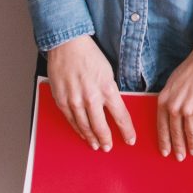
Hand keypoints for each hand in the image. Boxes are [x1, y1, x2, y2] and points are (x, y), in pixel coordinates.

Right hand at [46, 36, 135, 150]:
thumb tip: (114, 109)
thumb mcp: (108, 73)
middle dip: (107, 140)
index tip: (130, 140)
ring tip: (96, 145)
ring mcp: (75, 100)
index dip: (127, 131)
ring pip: (85, 127)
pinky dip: (78, 129)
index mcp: (107, 88)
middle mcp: (91, 97)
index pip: (121, 117)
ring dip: (91, 138)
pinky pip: (71, 120)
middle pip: (101, 127)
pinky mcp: (62, 100)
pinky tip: (82, 134)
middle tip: (109, 147)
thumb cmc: (89, 56)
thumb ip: (110, 92)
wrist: (67, 44)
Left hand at [155, 52, 192, 159]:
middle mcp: (175, 106)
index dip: (164, 141)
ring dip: (192, 144)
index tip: (165, 151)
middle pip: (175, 133)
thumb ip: (172, 99)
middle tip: (180, 157)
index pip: (162, 126)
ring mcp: (190, 109)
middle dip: (178, 147)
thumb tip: (175, 116)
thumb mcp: (174, 82)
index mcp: (165, 99)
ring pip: (190, 133)